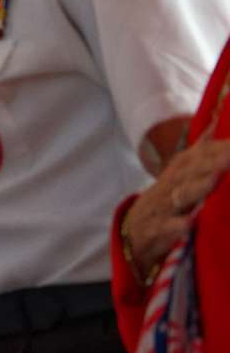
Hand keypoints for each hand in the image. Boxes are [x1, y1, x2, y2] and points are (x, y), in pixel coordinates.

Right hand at [122, 138, 229, 278]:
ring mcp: (163, 206)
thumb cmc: (167, 198)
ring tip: (215, 180)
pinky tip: (190, 223)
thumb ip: (200, 151)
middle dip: (213, 163)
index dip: (219, 148)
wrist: (134, 229)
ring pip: (181, 194)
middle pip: (191, 170)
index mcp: (179, 169)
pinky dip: (178, 225)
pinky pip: (167, 226)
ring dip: (197, 187)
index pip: (200, 154)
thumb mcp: (181, 172)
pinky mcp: (156, 228)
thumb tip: (215, 124)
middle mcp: (170, 184)